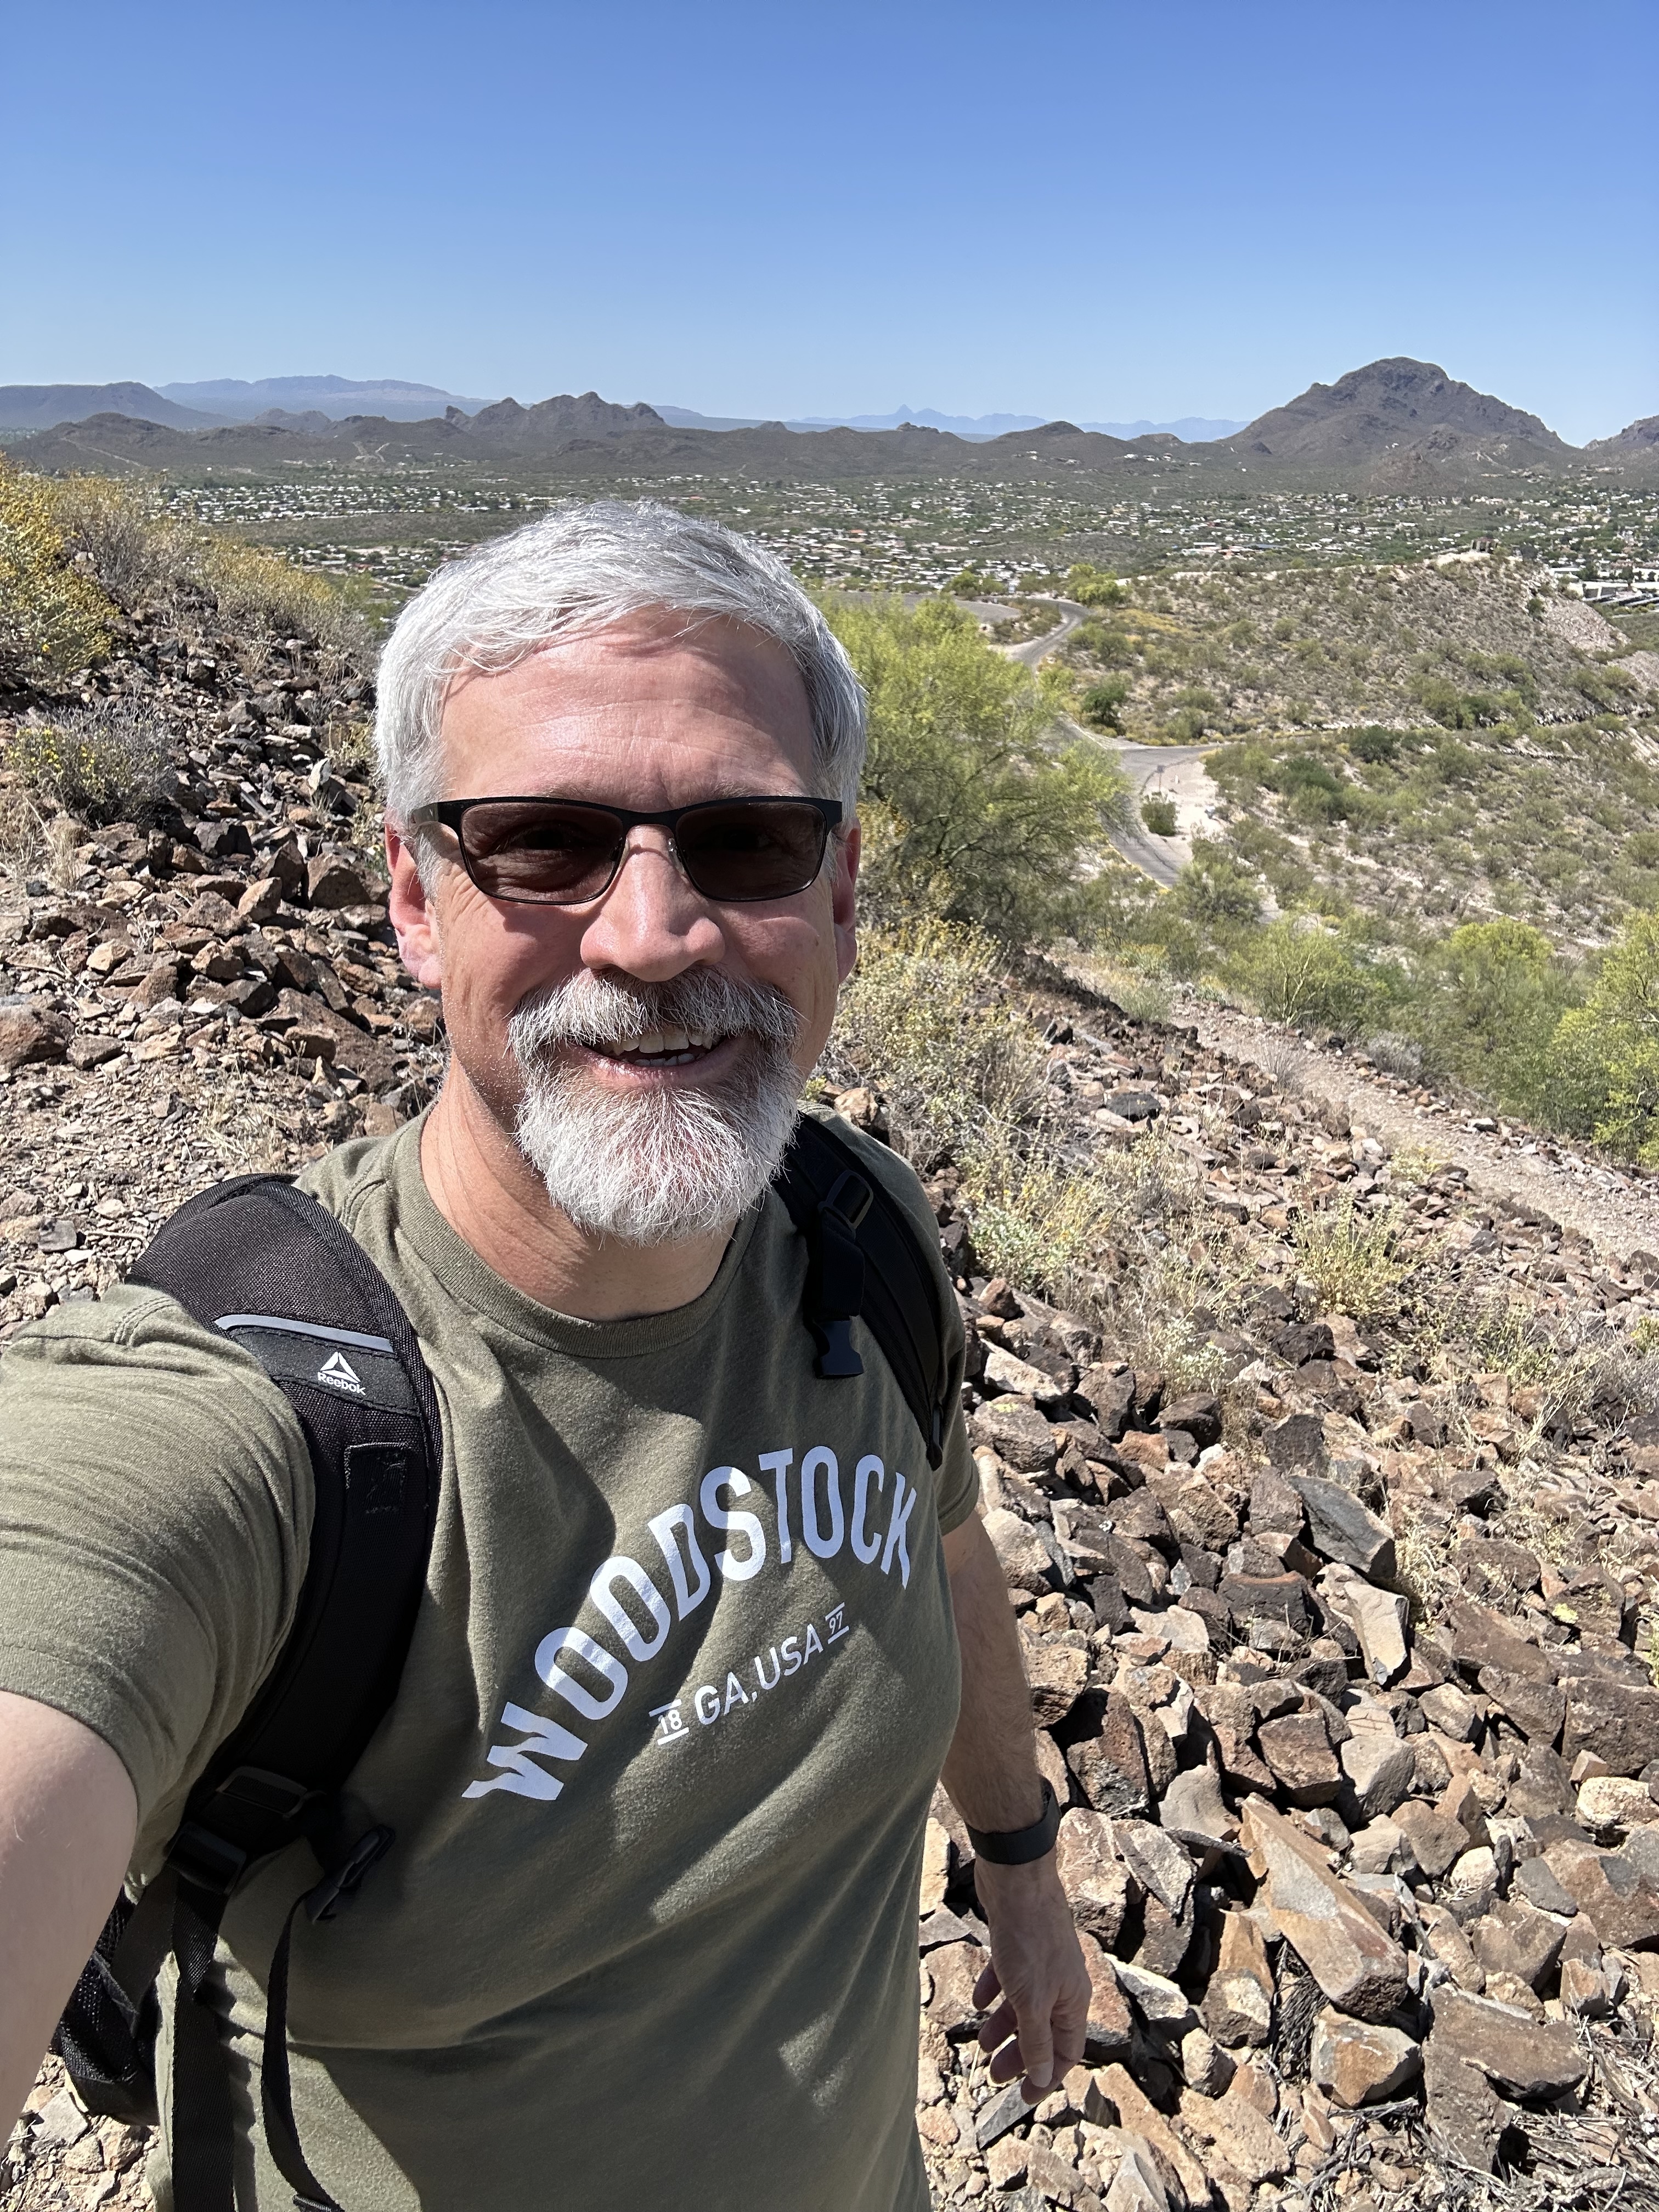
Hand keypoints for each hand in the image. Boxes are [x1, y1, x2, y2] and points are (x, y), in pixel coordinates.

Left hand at [971, 1852, 1090, 2101]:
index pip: (1065, 2052)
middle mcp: (1061, 1983)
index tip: (1023, 2098)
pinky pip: (1009, 1977)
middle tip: (993, 2075)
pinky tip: (977, 2000)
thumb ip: (1036, 2039)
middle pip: (1043, 2031)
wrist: (1017, 1881)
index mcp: (1073, 2000)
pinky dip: (993, 1991)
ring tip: (980, 2042)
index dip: (1046, 2077)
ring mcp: (1041, 1962)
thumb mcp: (1031, 2000)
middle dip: (1020, 2055)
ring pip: (1024, 2004)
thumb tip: (1041, 2076)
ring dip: (1003, 2025)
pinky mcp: (1019, 1944)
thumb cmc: (1029, 1940)